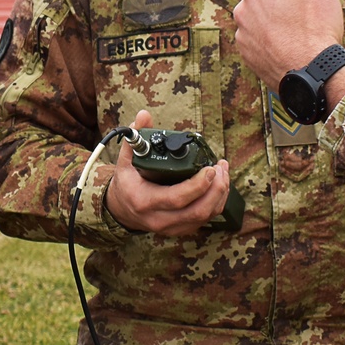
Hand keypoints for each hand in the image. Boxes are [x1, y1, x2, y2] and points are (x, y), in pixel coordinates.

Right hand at [105, 109, 232, 237]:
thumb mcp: (125, 161)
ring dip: (220, 194)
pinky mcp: (182, 228)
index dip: (198, 185)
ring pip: (205, 216)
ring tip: (222, 172)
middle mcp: (159, 219)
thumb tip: (143, 116)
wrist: (122, 209)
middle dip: (216, 189)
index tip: (210, 168)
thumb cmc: (127, 184)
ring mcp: (172, 227)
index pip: (177, 198)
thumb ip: (134, 138)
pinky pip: (206, 219)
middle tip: (219, 168)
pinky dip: (217, 202)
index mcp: (145, 201)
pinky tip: (219, 184)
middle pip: (197, 211)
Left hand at [234, 0, 344, 89]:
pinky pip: (259, 39)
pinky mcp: (250, 58)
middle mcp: (243, 11)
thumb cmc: (315, 25)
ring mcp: (244, 37)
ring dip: (275, 14)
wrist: (314, 73)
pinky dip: (273, 36)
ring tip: (300, 22)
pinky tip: (293, 41)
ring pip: (259, 16)